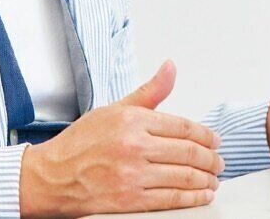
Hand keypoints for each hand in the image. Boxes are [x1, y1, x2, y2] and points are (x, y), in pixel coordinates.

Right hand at [19, 60, 225, 216]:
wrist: (50, 177)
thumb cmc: (80, 143)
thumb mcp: (114, 109)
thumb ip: (149, 92)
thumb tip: (170, 68)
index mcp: (133, 120)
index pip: (183, 126)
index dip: (205, 135)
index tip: (215, 141)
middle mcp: (134, 146)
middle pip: (188, 152)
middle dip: (211, 158)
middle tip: (219, 161)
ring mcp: (132, 175)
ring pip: (184, 176)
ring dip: (206, 179)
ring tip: (214, 178)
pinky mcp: (129, 201)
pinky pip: (170, 199)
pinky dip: (192, 198)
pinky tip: (202, 195)